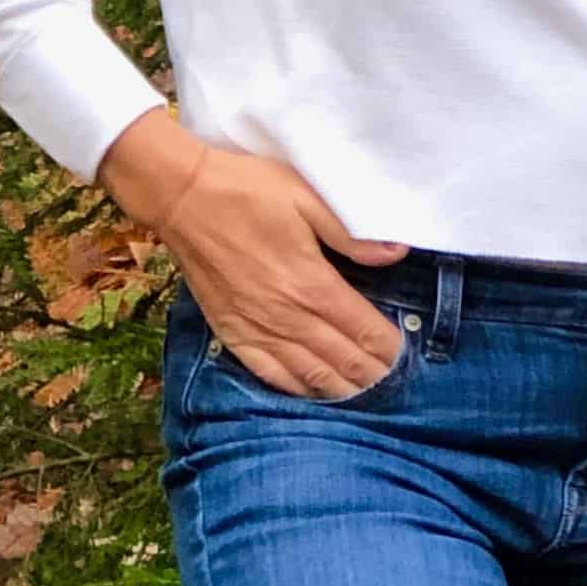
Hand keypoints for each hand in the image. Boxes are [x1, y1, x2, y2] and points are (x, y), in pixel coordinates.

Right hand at [105, 117, 408, 398]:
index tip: (404, 354)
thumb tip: (397, 253)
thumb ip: (351, 234)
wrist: (182, 197)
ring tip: (363, 395)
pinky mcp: (230, 332)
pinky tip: (310, 393)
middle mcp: (285, 315)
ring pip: (307, 373)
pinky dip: (295, 387)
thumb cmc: (248, 190)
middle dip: (370, 373)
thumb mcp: (306, 198)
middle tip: (392, 381)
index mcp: (310, 282)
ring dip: (339, 387)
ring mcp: (255, 328)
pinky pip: (268, 373)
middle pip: (339, 358)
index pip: (360, 328)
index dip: (386, 346)